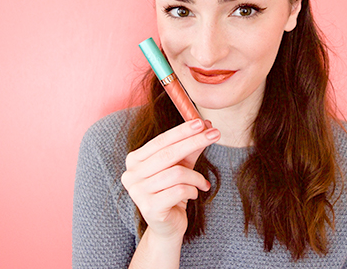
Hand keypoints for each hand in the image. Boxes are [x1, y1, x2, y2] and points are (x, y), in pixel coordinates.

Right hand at [121, 119, 219, 239]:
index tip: (201, 122)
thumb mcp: (183, 165)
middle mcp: (131, 174)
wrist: (167, 225)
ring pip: (176, 173)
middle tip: (215, 134)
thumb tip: (206, 125)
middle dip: (194, 142)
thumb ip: (191, 146)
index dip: (182, 131)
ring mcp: (138, 192)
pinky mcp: (149, 208)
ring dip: (196, 177)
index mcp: (134, 160)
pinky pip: (179, 191)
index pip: (161, 141)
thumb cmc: (172, 191)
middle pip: (168, 154)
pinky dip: (192, 190)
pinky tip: (194, 194)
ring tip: (203, 183)